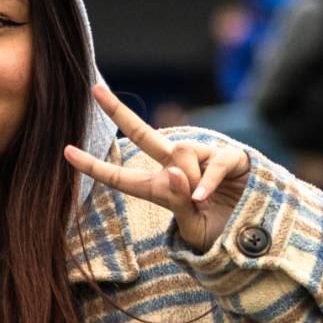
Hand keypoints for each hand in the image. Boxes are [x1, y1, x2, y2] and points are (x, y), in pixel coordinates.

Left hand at [62, 81, 251, 253]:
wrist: (255, 233)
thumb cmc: (218, 230)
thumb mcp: (192, 227)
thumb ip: (179, 202)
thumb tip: (175, 173)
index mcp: (159, 188)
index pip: (120, 176)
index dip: (93, 166)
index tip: (66, 151)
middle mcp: (176, 166)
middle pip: (142, 134)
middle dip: (118, 111)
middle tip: (95, 89)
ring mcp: (203, 157)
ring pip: (178, 152)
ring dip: (188, 178)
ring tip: (202, 200)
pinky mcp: (229, 156)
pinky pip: (211, 162)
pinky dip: (206, 182)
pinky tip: (202, 197)